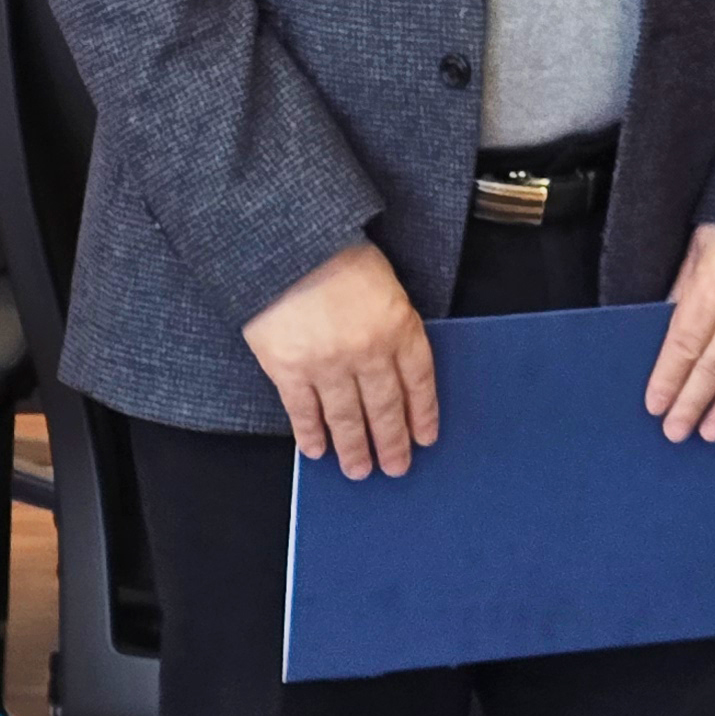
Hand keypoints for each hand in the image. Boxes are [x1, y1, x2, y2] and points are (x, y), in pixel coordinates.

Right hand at [243, 240, 437, 478]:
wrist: (289, 245)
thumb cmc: (339, 256)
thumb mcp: (386, 285)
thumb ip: (394, 325)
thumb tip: (397, 367)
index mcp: (399, 327)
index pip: (419, 382)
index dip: (422, 413)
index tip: (425, 437)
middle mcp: (368, 352)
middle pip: (385, 408)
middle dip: (391, 442)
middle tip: (395, 468)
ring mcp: (328, 364)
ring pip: (347, 418)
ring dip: (354, 448)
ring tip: (359, 471)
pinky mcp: (289, 370)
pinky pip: (304, 412)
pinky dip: (311, 435)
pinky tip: (317, 451)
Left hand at [647, 223, 714, 441]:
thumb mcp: (702, 243)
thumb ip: (685, 285)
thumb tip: (667, 322)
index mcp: (713, 289)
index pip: (683, 346)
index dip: (668, 380)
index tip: (655, 405)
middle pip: (712, 369)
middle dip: (691, 404)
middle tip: (676, 432)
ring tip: (712, 431)